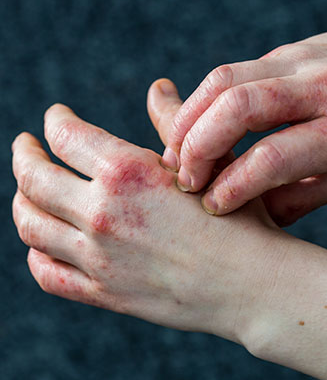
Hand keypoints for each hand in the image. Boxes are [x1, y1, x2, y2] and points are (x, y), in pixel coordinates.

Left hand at [11, 104, 277, 342]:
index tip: (53, 117)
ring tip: (26, 190)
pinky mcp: (104, 293)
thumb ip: (173, 123)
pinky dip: (35, 252)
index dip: (53, 120)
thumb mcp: (210, 162)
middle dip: (23, 154)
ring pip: (31, 224)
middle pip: (33, 177)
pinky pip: (47, 274)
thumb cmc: (240, 219)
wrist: (251, 283)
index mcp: (126, 172)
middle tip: (24, 146)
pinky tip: (41, 243)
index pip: (65, 135)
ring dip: (21, 200)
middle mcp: (102, 213)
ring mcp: (98, 257)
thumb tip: (158, 87)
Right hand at [158, 26, 326, 224]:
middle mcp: (321, 89)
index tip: (212, 205)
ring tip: (176, 152)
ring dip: (188, 118)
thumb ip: (298, 198)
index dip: (232, 186)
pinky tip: (195, 125)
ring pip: (224, 80)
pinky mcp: (285, 49)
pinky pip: (231, 70)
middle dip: (198, 146)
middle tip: (183, 178)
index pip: (272, 158)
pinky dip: (202, 99)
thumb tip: (247, 218)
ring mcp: (301, 59)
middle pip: (238, 107)